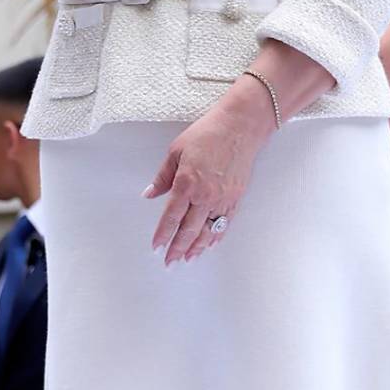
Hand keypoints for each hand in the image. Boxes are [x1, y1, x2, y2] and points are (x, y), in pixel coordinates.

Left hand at [143, 89, 270, 264]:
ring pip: (207, 231)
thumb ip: (163, 176)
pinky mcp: (236, 198)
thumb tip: (150, 193)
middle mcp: (205, 195)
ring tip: (188, 259)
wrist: (239, 128)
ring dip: (196, 247)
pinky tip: (209, 244)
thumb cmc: (208, 134)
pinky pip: (224, 223)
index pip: (171, 217)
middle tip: (170, 262)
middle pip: (188, 230)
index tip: (156, 246)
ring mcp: (222, 199)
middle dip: (177, 248)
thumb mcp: (176, 150)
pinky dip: (215, 236)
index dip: (163, 234)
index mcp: (186, 183)